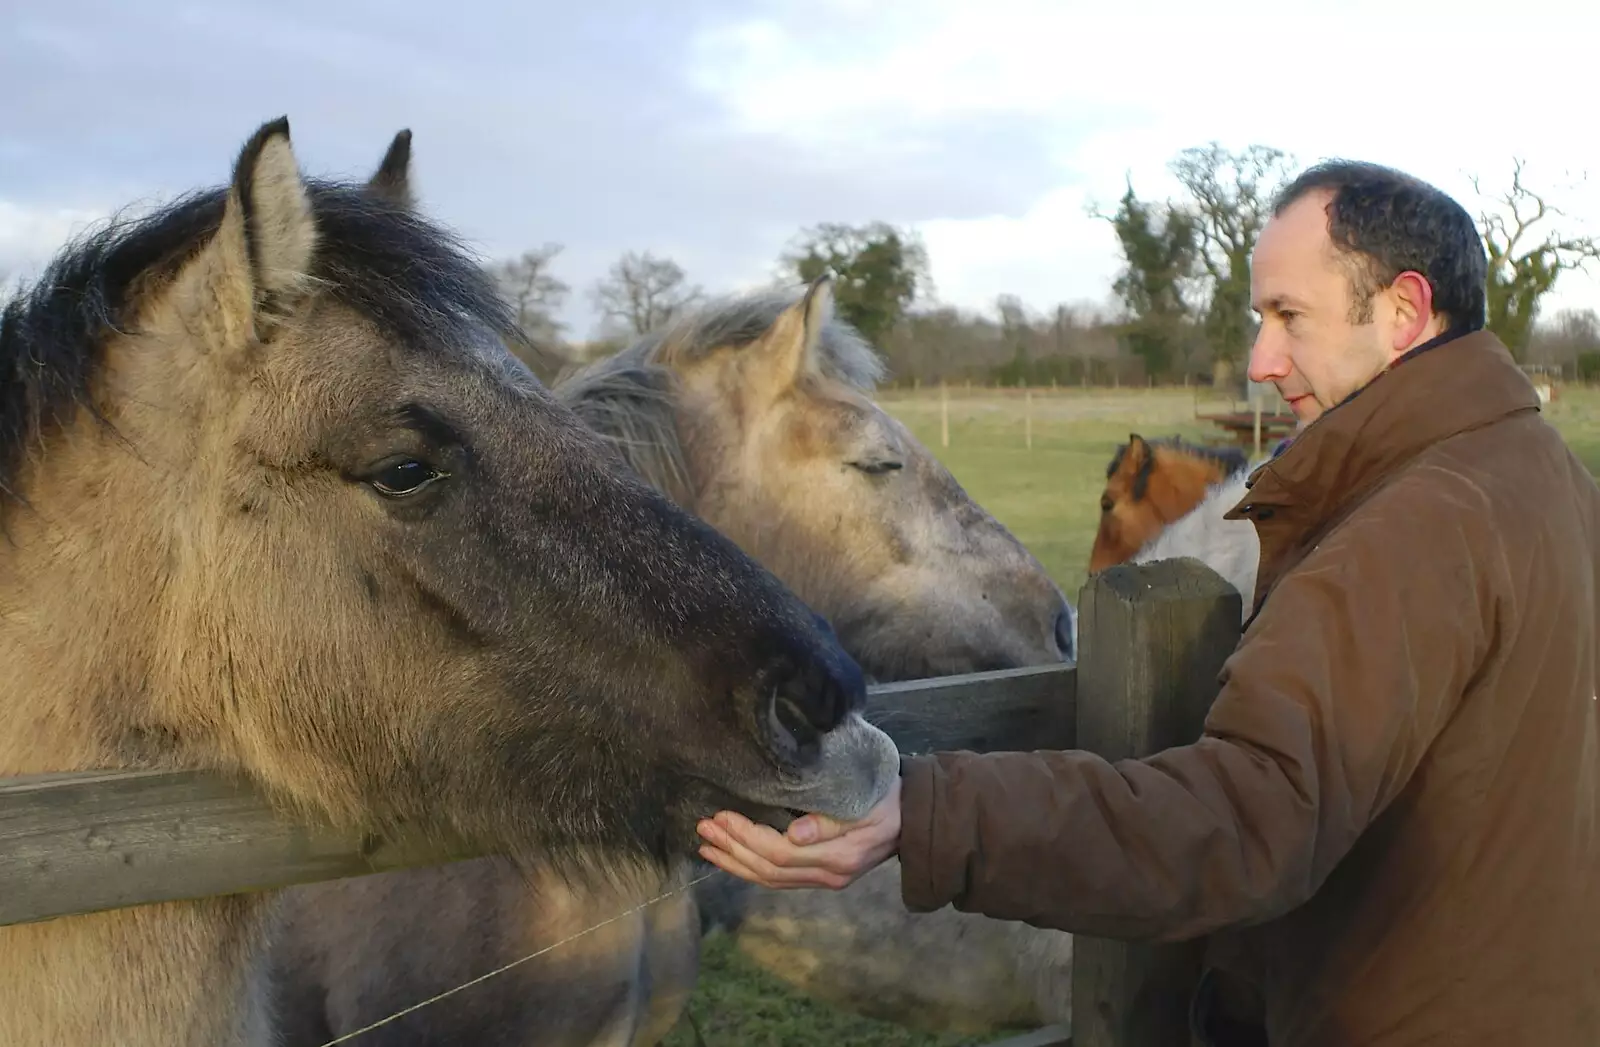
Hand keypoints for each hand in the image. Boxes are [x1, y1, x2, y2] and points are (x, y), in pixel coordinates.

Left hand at [696, 777, 902, 889]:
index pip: (780, 852)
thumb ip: (831, 820)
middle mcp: (828, 874)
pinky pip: (778, 879)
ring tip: (706, 845)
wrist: (913, 819)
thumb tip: (795, 833)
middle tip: (703, 828)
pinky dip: (750, 868)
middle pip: (768, 870)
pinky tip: (731, 857)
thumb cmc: (887, 799)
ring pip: (769, 879)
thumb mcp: (865, 803)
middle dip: (732, 850)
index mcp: (838, 856)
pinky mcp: (821, 876)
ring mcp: (824, 879)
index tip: (721, 817)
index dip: (747, 837)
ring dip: (734, 862)